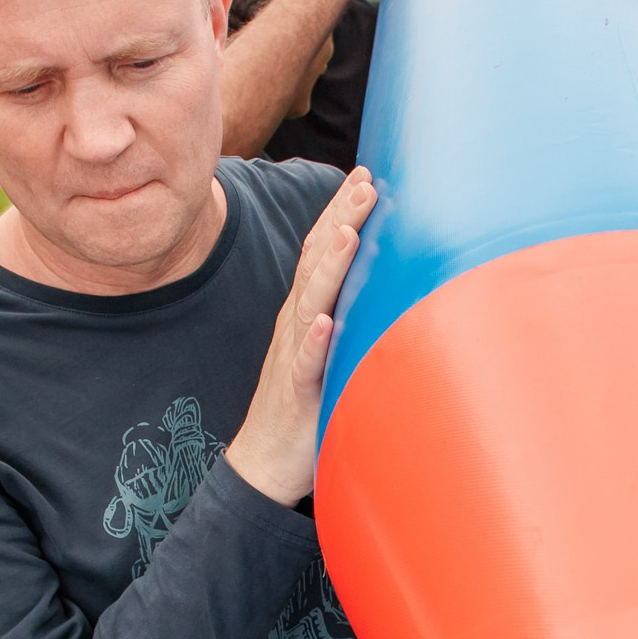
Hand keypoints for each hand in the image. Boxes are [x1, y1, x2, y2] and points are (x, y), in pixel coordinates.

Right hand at [226, 168, 377, 505]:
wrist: (263, 463)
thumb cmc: (301, 406)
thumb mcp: (326, 351)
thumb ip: (343, 317)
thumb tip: (375, 285)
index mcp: (307, 313)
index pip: (322, 252)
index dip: (341, 213)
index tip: (365, 176)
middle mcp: (298, 325)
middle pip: (317, 264)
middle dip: (340, 221)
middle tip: (365, 184)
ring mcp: (294, 357)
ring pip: (311, 304)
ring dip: (328, 269)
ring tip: (346, 235)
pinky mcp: (297, 393)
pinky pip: (305, 365)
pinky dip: (313, 342)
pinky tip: (323, 322)